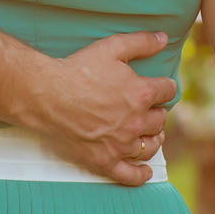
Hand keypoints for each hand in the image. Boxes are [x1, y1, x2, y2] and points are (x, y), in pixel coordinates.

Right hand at [29, 31, 174, 184]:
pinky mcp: (105, 161)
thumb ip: (141, 42)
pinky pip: (130, 175)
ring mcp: (121, 144)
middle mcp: (136, 122)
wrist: (46, 95)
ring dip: (154, 139)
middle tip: (149, 109)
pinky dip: (141, 175)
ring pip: (150, 146)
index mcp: (141, 94)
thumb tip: (164, 38)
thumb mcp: (111, 47)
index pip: (168, 91)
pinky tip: (145, 172)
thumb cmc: (77, 70)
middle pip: (160, 119)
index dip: (165, 87)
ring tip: (151, 135)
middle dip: (156, 112)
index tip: (160, 88)